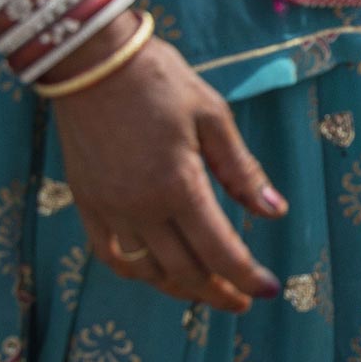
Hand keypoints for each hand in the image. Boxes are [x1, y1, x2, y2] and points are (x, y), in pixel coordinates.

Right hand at [54, 33, 284, 313]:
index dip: (247, 277)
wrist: (90, 61)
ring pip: (148, 271)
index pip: (220, 251)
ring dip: (181, 288)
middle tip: (242, 300)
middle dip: (218, 292)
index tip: (268, 290)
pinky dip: (137, 272)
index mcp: (179, 186)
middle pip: (185, 271)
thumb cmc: (160, 81)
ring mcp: (108, 209)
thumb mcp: (213, 118)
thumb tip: (275, 212)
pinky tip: (155, 274)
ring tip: (206, 292)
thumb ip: (242, 171)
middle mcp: (140, 208)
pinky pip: (110, 254)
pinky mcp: (85, 202)